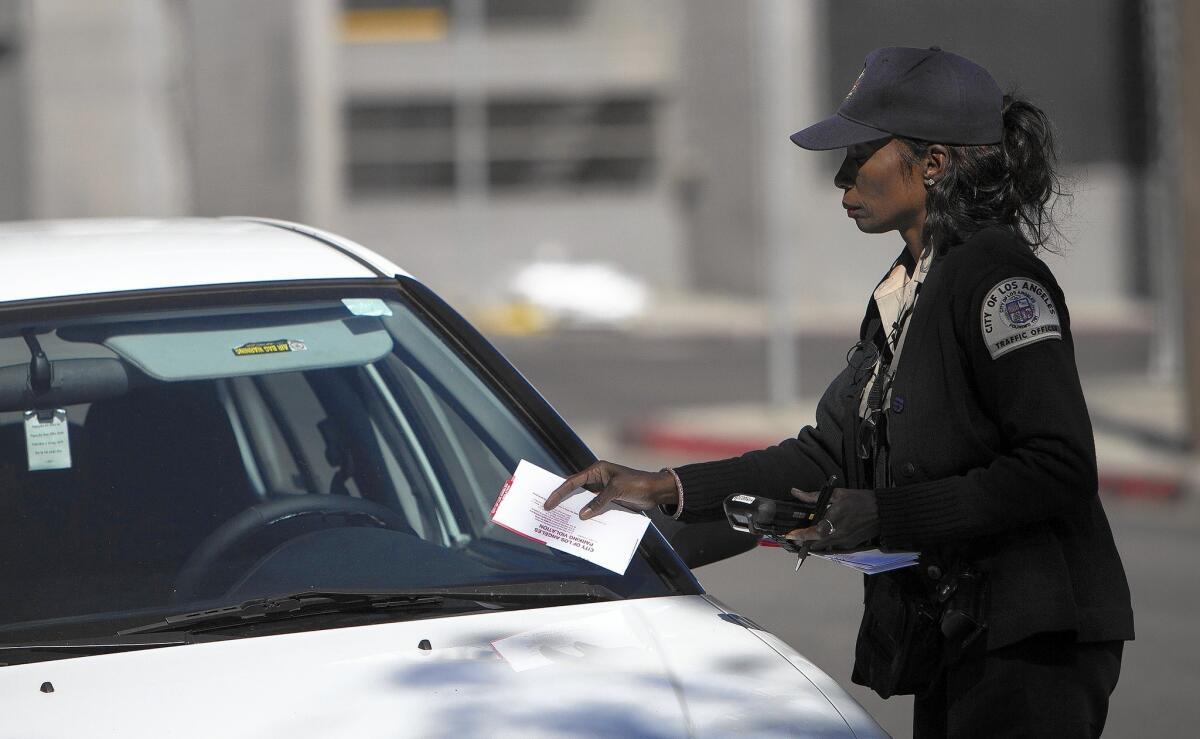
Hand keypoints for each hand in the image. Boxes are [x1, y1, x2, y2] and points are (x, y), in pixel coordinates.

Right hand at [543, 461, 677, 519]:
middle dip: (563, 500)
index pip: (573, 482)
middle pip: (575, 490)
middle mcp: (598, 479)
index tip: (548, 503)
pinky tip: (581, 524)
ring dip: (575, 509)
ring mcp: (603, 490)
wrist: (656, 491)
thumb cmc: (637, 484)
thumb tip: (582, 515)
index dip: (559, 492)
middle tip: (549, 512)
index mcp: (597, 470)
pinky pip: (594, 507)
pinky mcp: (609, 500)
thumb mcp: (616, 490)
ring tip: (561, 520)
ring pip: (584, 500)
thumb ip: (599, 501)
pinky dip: (588, 514)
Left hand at [785, 487, 879, 551]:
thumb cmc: (859, 500)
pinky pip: (833, 545)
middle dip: (805, 540)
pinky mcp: (850, 545)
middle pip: (814, 544)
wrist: (883, 512)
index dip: (797, 536)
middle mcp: (836, 537)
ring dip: (815, 541)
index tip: (789, 535)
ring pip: (823, 546)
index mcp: (831, 524)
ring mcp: (844, 543)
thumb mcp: (836, 495)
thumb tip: (796, 493)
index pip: (809, 534)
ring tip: (811, 532)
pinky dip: (827, 540)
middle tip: (798, 533)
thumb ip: (814, 496)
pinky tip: (827, 531)